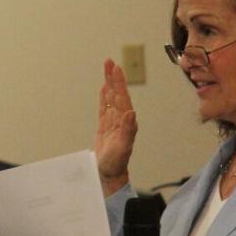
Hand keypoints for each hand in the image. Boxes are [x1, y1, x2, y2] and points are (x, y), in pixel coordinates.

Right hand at [94, 59, 136, 194]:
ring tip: (107, 68)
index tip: (116, 68)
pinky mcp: (105, 126)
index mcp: (126, 121)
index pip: (122, 97)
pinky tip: (104, 88)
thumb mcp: (123, 147)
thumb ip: (128, 130)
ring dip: (109, 83)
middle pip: (117, 93)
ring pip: (111, 98)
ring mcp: (113, 121)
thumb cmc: (116, 163)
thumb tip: (131, 112)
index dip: (119, 82)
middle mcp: (121, 118)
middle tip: (109, 61)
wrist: (110, 173)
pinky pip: (104, 107)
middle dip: (113, 77)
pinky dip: (104, 96)